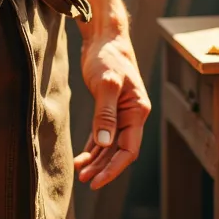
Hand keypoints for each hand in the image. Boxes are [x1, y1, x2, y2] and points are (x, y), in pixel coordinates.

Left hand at [74, 30, 150, 189]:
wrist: (104, 37)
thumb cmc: (108, 56)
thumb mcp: (106, 84)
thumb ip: (106, 114)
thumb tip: (105, 144)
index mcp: (138, 111)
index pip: (128, 149)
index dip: (113, 168)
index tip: (96, 181)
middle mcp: (132, 114)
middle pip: (119, 151)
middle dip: (103, 168)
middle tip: (85, 181)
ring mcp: (122, 112)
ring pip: (110, 145)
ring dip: (97, 160)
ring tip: (80, 173)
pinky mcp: (109, 108)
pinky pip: (103, 134)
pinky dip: (94, 147)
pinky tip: (82, 158)